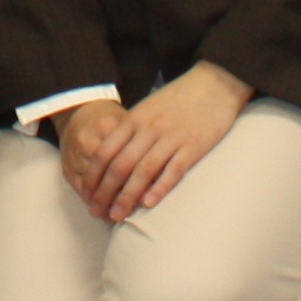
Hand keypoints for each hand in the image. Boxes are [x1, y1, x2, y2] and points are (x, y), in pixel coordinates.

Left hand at [62, 63, 253, 222]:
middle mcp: (148, 129)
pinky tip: (149, 204)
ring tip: (117, 216)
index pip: (105, 151)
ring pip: (143, 171)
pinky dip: (159, 188)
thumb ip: (132, 130)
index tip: (86, 194)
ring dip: (127, 196)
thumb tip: (115, 157)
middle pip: (120, 165)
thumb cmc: (179, 99)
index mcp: (134, 119)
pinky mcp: (193, 146)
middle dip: (105, 192)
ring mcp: (170, 138)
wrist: (214, 83)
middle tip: (96, 212)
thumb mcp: (148, 109)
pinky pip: (173, 170)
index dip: (93, 175)